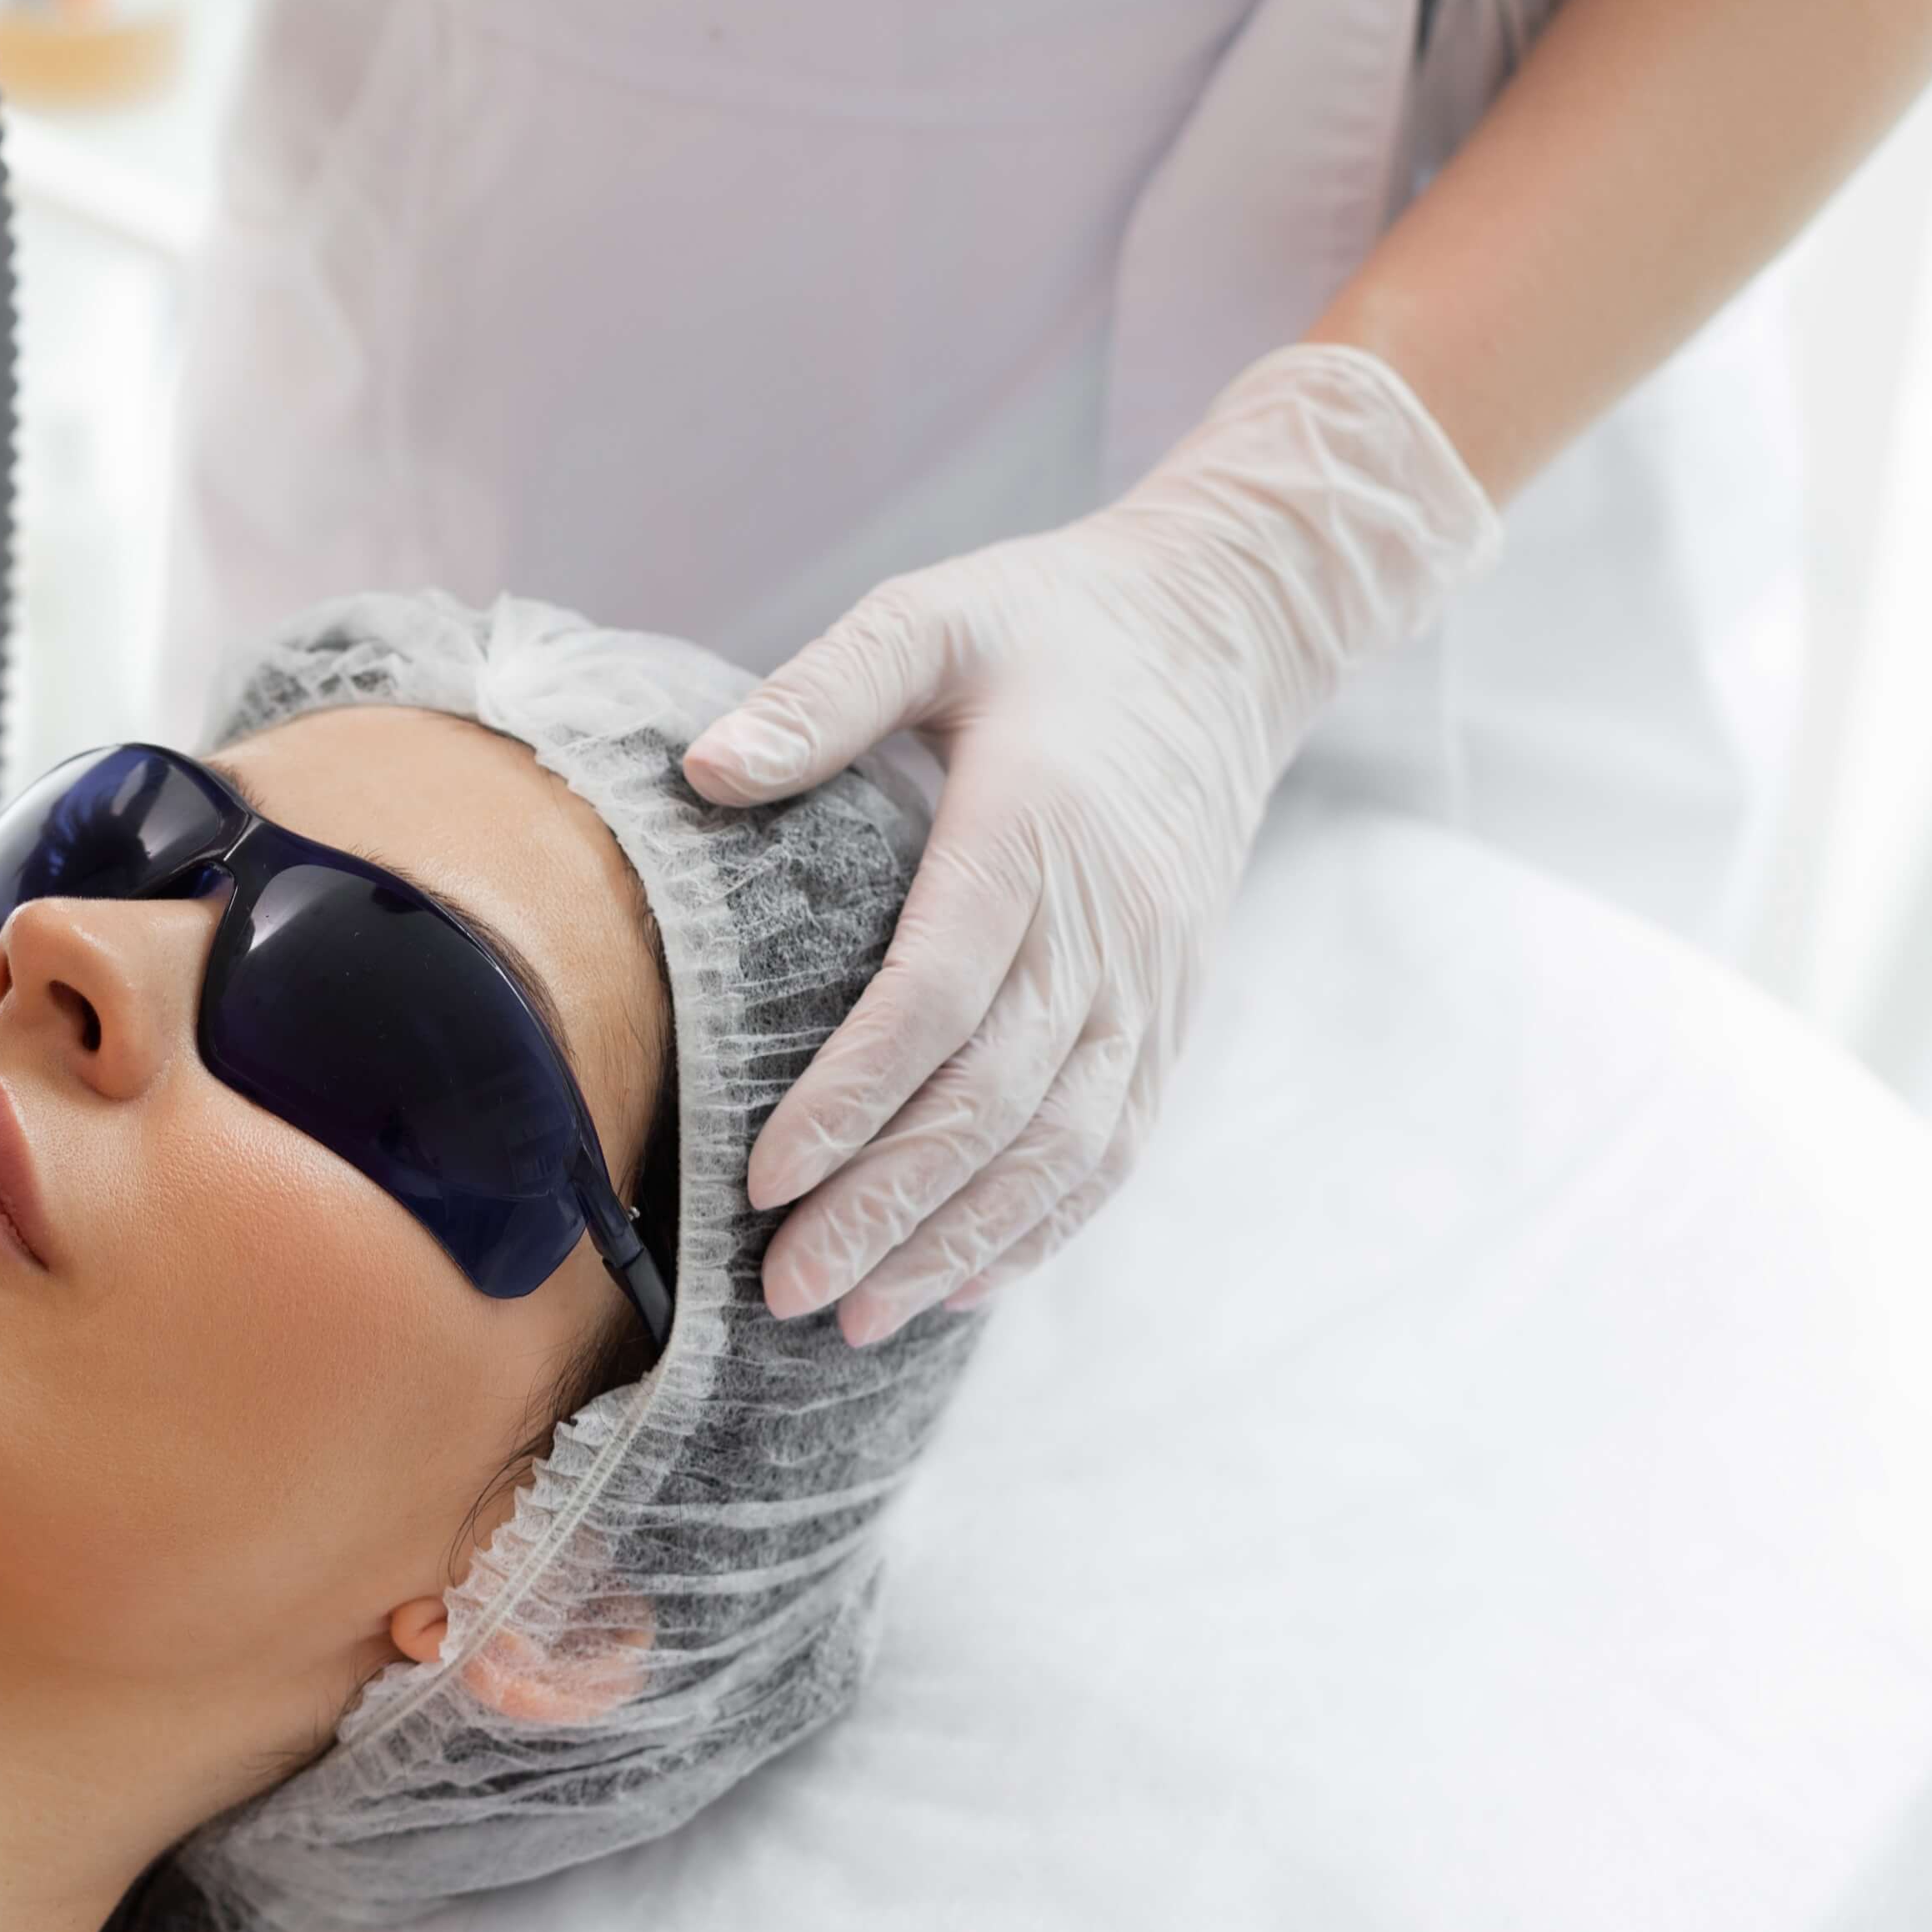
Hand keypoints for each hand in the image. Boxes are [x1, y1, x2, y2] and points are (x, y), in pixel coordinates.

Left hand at [682, 344, 1499, 1341]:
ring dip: (957, 1241)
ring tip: (859, 1316)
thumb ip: (825, 691)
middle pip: (993, 1101)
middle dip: (887, 1208)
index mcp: (1033, 834)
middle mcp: (1104, 928)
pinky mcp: (1170, 1013)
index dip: (854, 1095)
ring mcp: (1149, 984)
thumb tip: (703, 770)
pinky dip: (1043, 1225)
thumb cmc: (1052, 628)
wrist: (1228, 636)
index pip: (940, 994)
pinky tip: (966, 1285)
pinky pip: (1115, 1144)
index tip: (765, 1176)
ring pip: (1059, 1146)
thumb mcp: (933, 615)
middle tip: (787, 1290)